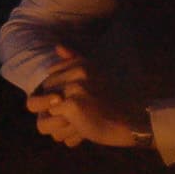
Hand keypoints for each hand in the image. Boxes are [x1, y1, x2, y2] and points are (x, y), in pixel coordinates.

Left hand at [26, 46, 141, 148]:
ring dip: (54, 117)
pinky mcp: (73, 104)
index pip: (50, 75)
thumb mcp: (93, 76)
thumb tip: (58, 46)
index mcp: (81, 64)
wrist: (130, 122)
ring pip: (44, 103)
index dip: (58, 92)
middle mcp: (77, 71)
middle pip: (45, 88)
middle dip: (54, 105)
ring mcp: (74, 87)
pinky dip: (62, 126)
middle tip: (76, 115)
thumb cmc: (111, 103)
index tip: (76, 101)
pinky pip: (50, 117)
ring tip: (75, 121)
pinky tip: (80, 127)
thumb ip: (74, 60)